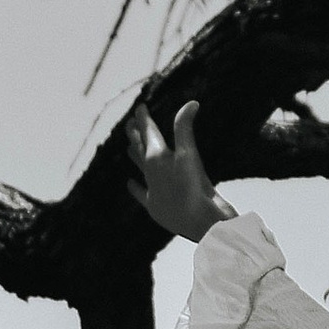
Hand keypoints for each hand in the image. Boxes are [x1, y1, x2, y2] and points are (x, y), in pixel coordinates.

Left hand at [129, 100, 224, 242]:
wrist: (200, 226)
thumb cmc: (196, 189)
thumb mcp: (191, 155)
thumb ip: (186, 128)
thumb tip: (191, 103)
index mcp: (156, 158)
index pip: (148, 132)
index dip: (144, 118)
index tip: (140, 108)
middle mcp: (150, 173)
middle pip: (139, 148)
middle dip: (136, 135)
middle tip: (130, 124)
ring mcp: (151, 191)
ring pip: (140, 169)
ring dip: (134, 156)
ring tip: (128, 148)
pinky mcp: (155, 208)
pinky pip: (141, 193)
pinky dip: (135, 187)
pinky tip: (129, 183)